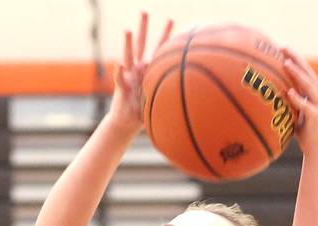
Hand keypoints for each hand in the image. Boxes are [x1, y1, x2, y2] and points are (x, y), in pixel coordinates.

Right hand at [108, 12, 173, 132]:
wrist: (127, 122)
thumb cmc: (145, 110)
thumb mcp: (161, 98)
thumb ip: (174, 92)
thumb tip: (198, 93)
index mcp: (148, 68)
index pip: (158, 48)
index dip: (165, 34)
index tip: (172, 19)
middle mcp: (137, 68)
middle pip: (141, 44)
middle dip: (143, 27)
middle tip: (144, 11)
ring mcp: (128, 76)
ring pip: (128, 56)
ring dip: (128, 44)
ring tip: (128, 30)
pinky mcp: (121, 89)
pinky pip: (120, 80)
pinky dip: (120, 74)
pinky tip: (120, 67)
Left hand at [282, 47, 317, 155]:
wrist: (316, 147)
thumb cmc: (303, 129)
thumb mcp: (294, 110)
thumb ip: (287, 99)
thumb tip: (269, 91)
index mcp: (313, 90)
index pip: (303, 69)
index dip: (294, 57)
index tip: (281, 47)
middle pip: (307, 72)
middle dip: (295, 58)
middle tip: (283, 47)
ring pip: (308, 85)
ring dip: (297, 74)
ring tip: (286, 64)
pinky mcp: (316, 116)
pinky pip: (306, 106)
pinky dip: (298, 98)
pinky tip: (289, 92)